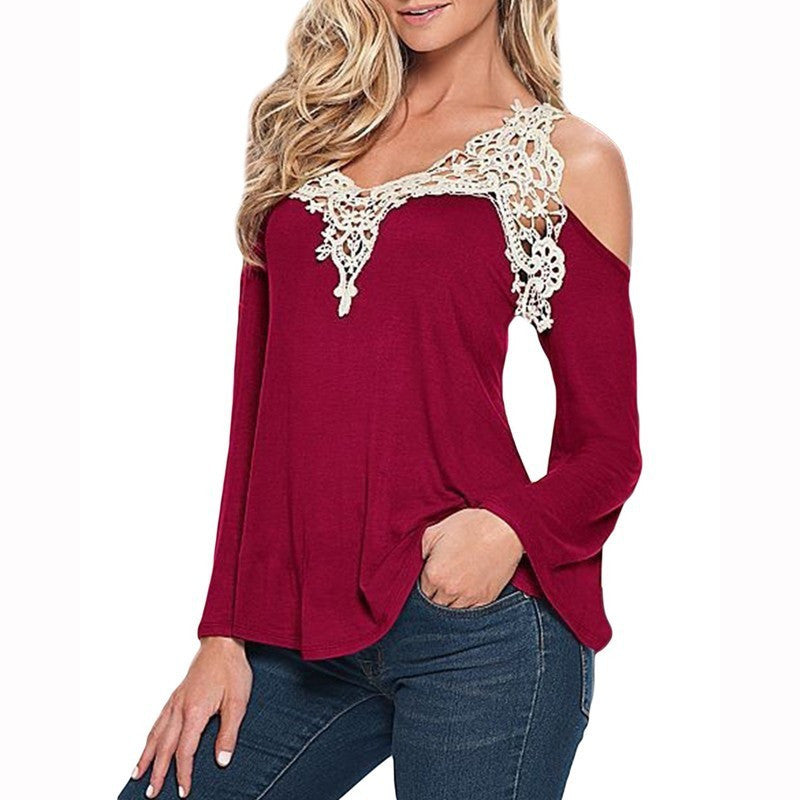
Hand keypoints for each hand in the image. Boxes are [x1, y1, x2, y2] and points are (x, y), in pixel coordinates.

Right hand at [130, 636, 251, 797]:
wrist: (223, 642)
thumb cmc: (231, 670)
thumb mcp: (238, 702)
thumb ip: (229, 733)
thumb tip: (222, 761)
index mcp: (194, 712)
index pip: (185, 751)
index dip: (183, 773)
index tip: (183, 791)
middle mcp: (179, 708)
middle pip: (164, 746)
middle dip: (157, 772)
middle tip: (151, 794)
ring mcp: (175, 700)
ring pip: (156, 733)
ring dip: (147, 756)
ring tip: (137, 774)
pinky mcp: (176, 694)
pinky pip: (158, 720)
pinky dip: (150, 736)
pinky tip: (149, 743)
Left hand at [419, 508, 524, 607]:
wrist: (504, 527)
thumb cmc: (470, 525)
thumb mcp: (436, 530)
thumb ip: (420, 550)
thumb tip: (418, 563)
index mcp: (434, 574)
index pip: (421, 589)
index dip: (426, 580)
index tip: (432, 572)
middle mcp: (449, 590)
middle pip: (434, 602)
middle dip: (436, 592)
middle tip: (444, 577)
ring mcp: (469, 597)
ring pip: (451, 609)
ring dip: (450, 600)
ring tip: (456, 583)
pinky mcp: (486, 599)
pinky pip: (470, 611)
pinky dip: (466, 603)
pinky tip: (467, 589)